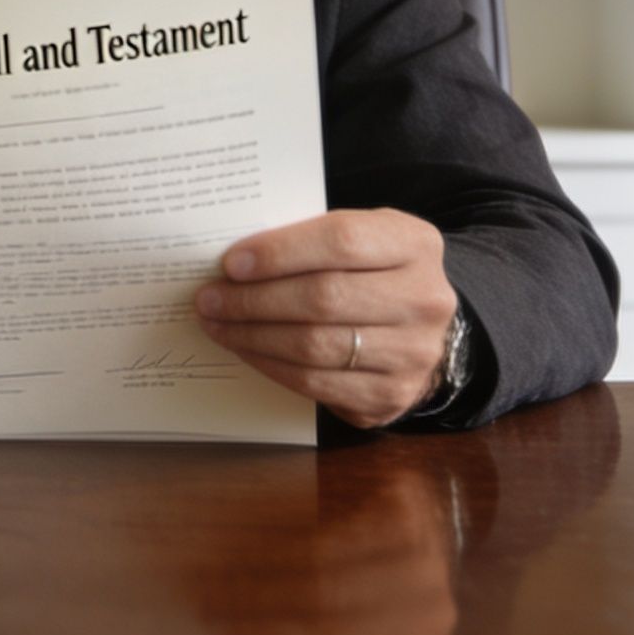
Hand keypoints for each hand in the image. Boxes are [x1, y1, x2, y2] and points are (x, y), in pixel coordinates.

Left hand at [193, 208, 457, 428]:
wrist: (421, 331)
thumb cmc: (373, 274)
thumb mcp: (363, 239)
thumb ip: (312, 240)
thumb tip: (237, 262)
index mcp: (415, 244)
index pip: (341, 241)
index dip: (280, 252)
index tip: (231, 263)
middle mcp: (424, 299)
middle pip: (323, 297)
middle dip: (254, 299)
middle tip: (209, 298)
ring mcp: (412, 353)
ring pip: (314, 345)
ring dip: (253, 335)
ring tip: (217, 323)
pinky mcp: (390, 395)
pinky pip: (315, 383)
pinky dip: (270, 365)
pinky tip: (245, 349)